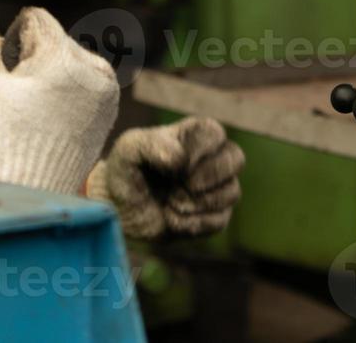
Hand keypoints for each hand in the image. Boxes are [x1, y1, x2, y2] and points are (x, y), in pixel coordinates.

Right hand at [0, 6, 118, 193]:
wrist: (31, 191)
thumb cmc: (2, 140)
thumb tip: (7, 42)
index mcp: (66, 58)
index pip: (35, 20)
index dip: (13, 43)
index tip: (10, 74)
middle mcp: (95, 68)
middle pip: (54, 41)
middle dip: (34, 61)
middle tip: (21, 101)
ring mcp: (108, 91)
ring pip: (69, 61)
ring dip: (51, 77)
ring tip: (36, 114)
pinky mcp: (110, 110)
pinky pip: (81, 83)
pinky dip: (65, 94)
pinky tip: (50, 121)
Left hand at [86, 117, 244, 239]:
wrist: (119, 209)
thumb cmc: (125, 171)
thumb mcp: (129, 149)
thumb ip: (152, 144)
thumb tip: (179, 160)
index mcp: (191, 135)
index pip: (215, 132)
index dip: (199, 150)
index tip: (175, 165)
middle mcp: (209, 159)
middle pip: (236, 159)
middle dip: (209, 176)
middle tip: (180, 186)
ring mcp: (214, 189)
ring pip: (232, 192)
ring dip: (198, 202)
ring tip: (170, 203)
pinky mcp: (212, 217)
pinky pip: (220, 220)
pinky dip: (194, 223)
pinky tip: (171, 219)